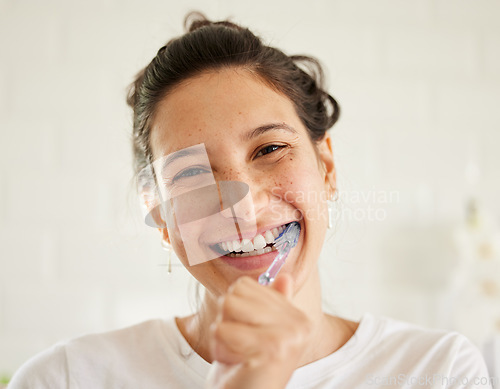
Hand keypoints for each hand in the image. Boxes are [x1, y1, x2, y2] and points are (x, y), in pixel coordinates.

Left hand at [206, 274, 312, 388]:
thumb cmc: (247, 368)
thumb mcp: (259, 331)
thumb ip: (274, 304)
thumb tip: (285, 276)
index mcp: (298, 318)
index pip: (244, 285)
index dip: (235, 311)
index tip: (248, 336)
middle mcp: (299, 325)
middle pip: (234, 294)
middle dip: (227, 322)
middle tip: (240, 347)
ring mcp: (288, 337)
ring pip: (227, 307)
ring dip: (222, 335)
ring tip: (237, 353)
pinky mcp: (270, 349)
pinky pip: (221, 330)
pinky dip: (220, 348)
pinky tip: (235, 363)